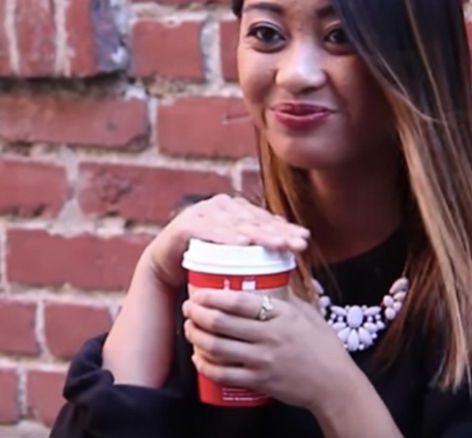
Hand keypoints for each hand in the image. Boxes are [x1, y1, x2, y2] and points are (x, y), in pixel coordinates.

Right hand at [143, 194, 309, 288]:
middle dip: (277, 233)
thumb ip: (257, 245)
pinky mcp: (185, 225)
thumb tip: (290, 240)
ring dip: (258, 235)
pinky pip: (208, 231)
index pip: (265, 219)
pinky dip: (224, 237)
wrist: (166, 264)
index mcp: (235, 210)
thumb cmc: (204, 259)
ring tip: (277, 245)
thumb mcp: (234, 254)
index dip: (285, 229)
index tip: (305, 241)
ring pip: (235, 225)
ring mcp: (202, 212)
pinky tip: (241, 243)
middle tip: (297, 245)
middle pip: (254, 221)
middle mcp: (220, 206)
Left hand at [182, 287, 356, 410]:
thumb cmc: (323, 346)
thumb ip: (284, 296)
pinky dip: (205, 365)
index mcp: (281, 315)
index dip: (213, 296)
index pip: (239, 301)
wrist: (335, 385)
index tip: (199, 292)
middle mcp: (270, 337)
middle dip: (197, 314)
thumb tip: (267, 275)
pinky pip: (223, 374)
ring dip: (196, 337)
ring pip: (217, 348)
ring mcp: (263, 361)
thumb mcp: (307, 312)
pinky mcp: (259, 382)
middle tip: (189, 308)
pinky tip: (198, 357)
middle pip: (221, 323)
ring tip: (189, 329)